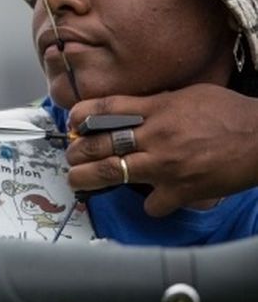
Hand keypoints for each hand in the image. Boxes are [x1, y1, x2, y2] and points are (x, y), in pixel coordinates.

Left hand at [66, 84, 257, 215]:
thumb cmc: (230, 113)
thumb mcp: (187, 96)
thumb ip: (155, 104)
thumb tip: (130, 109)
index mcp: (156, 108)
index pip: (103, 109)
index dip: (78, 118)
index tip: (71, 124)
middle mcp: (155, 136)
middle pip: (96, 145)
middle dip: (76, 153)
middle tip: (72, 157)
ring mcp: (165, 165)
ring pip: (108, 173)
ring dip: (87, 179)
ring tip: (79, 180)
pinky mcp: (180, 191)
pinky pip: (150, 204)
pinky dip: (149, 204)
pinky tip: (153, 199)